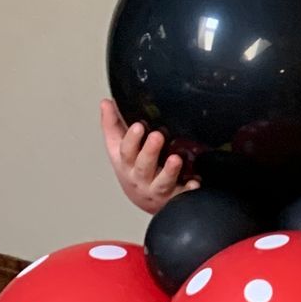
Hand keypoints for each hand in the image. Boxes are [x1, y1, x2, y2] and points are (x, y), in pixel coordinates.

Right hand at [100, 98, 193, 214]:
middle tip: (157, 136)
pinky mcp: (174, 196)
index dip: (131, 139)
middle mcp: (140, 178)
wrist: (145, 199)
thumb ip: (113, 125)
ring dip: (169, 171)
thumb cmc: (132, 169)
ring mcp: (157, 188)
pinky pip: (181, 195)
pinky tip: (194, 183)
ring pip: (162, 182)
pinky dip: (187, 190)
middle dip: (149, 151)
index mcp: (126, 164)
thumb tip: (106, 103)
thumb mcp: (118, 148)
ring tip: (175, 159)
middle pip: (142, 166)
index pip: (125, 151)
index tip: (138, 125)